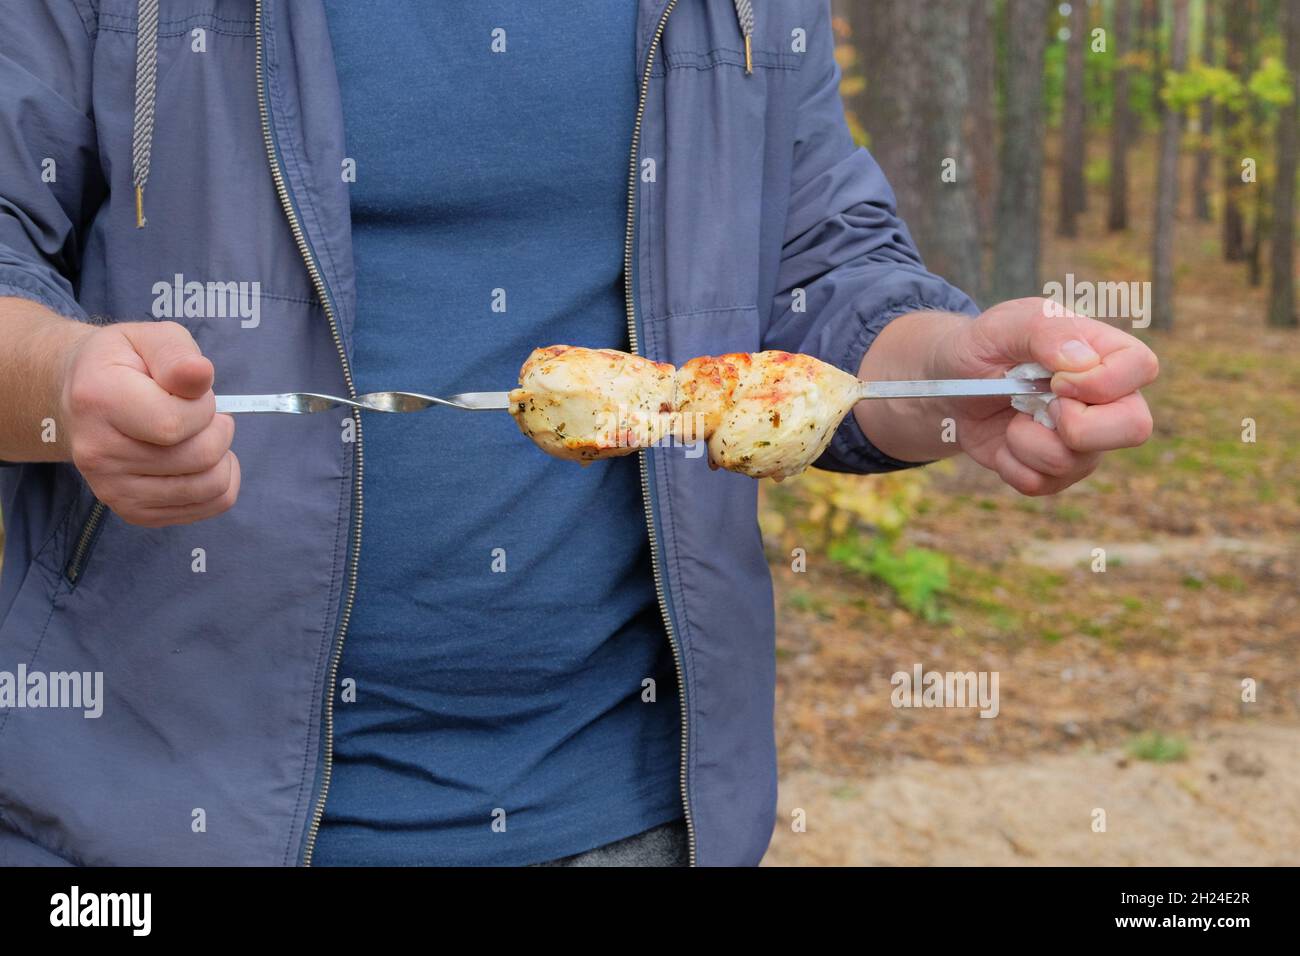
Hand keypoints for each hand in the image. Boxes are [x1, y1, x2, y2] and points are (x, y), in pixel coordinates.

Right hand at [60, 321, 240, 525]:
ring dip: (222, 456)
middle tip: (199, 413)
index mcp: (98, 401)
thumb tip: (200, 374)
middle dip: (218, 429)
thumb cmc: (127, 364)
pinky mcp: (132, 512)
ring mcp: (112, 490)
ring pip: (210, 486)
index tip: (193, 393)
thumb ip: (177, 355)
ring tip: (200, 434)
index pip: (175, 423)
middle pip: (199, 457)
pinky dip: (221, 482)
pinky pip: (207, 505)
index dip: (202, 406)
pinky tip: (201, 459)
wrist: (84, 397)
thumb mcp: (151, 339)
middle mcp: (97, 453)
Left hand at [934, 297, 1157, 495]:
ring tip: (1011, 414)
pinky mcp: (1055, 471)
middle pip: (1134, 428)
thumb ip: (1045, 331)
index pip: (1143, 368)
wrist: (951, 383)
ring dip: (1025, 441)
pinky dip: (1010, 464)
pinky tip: (1003, 440)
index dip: (1103, 382)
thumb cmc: (985, 346)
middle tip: (1040, 407)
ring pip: (1075, 462)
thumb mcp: (1005, 324)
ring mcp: (1084, 441)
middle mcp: (1105, 401)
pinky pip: (1041, 483)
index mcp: (1105, 354)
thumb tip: (1081, 361)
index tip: (1057, 380)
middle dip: (1077, 427)